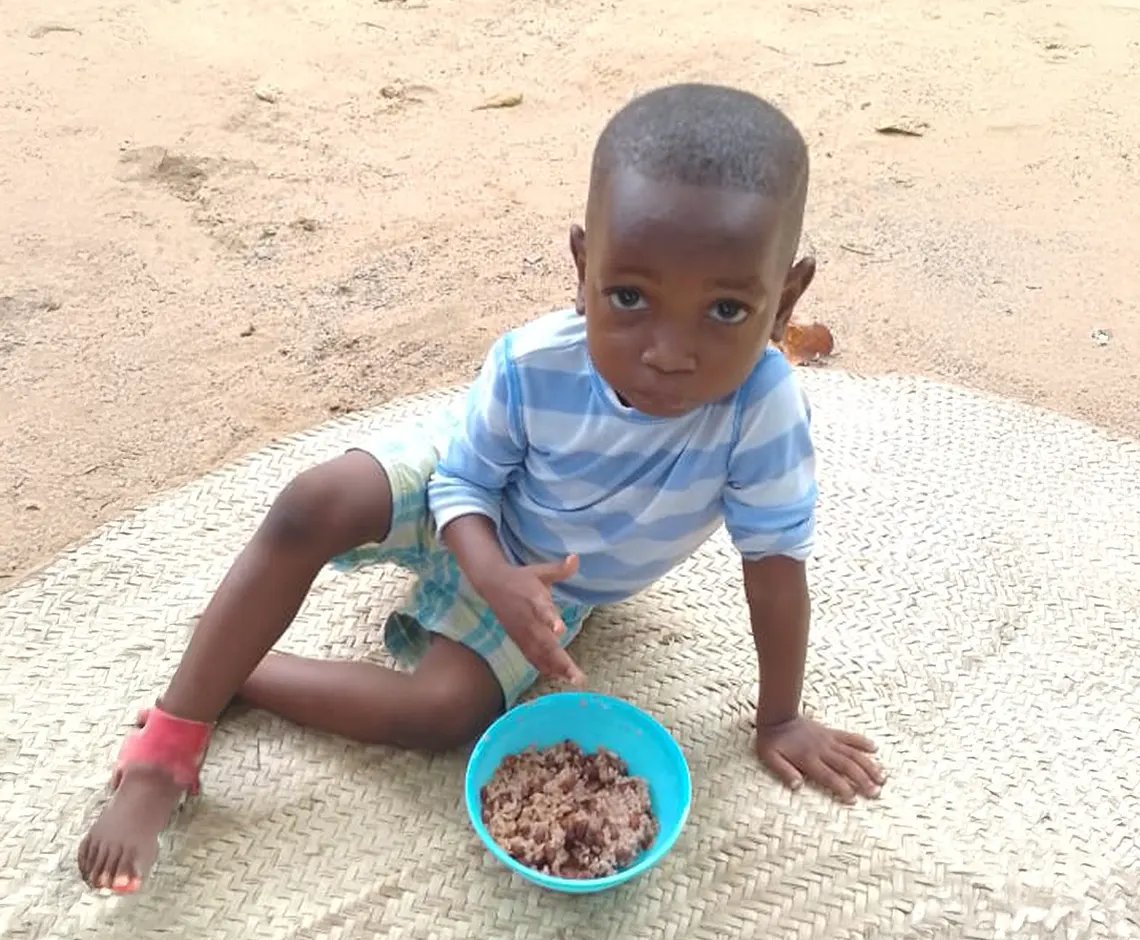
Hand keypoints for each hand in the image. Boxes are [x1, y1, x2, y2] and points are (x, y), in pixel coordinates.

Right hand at [478, 554, 584, 685]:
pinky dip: (545, 667)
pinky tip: (559, 676)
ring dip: (556, 668)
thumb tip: (576, 558)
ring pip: (539, 654)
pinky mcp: (517, 639)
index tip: (560, 629)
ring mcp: (521, 632)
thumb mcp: (540, 571)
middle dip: (561, 660)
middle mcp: (527, 619)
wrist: (492, 585)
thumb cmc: (522, 578)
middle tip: (577, 676)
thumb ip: (559, 569)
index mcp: (533, 598)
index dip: (550, 619)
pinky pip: (532, 656)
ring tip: (573, 680)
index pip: (542, 609)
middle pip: (544, 642)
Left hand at [755, 715, 884, 802]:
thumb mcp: (770, 758)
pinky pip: (849, 737)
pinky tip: (874, 748)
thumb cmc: (772, 740)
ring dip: (868, 765)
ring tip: (882, 778)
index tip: (854, 799)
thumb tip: (797, 786)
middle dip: (863, 780)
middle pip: (847, 766)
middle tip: (876, 793)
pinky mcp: (831, 732)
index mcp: (808, 759)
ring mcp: (829, 740)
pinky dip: (862, 742)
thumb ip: (784, 771)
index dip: (842, 788)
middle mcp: (822, 750)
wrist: (777, 715)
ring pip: (853, 753)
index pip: (829, 776)